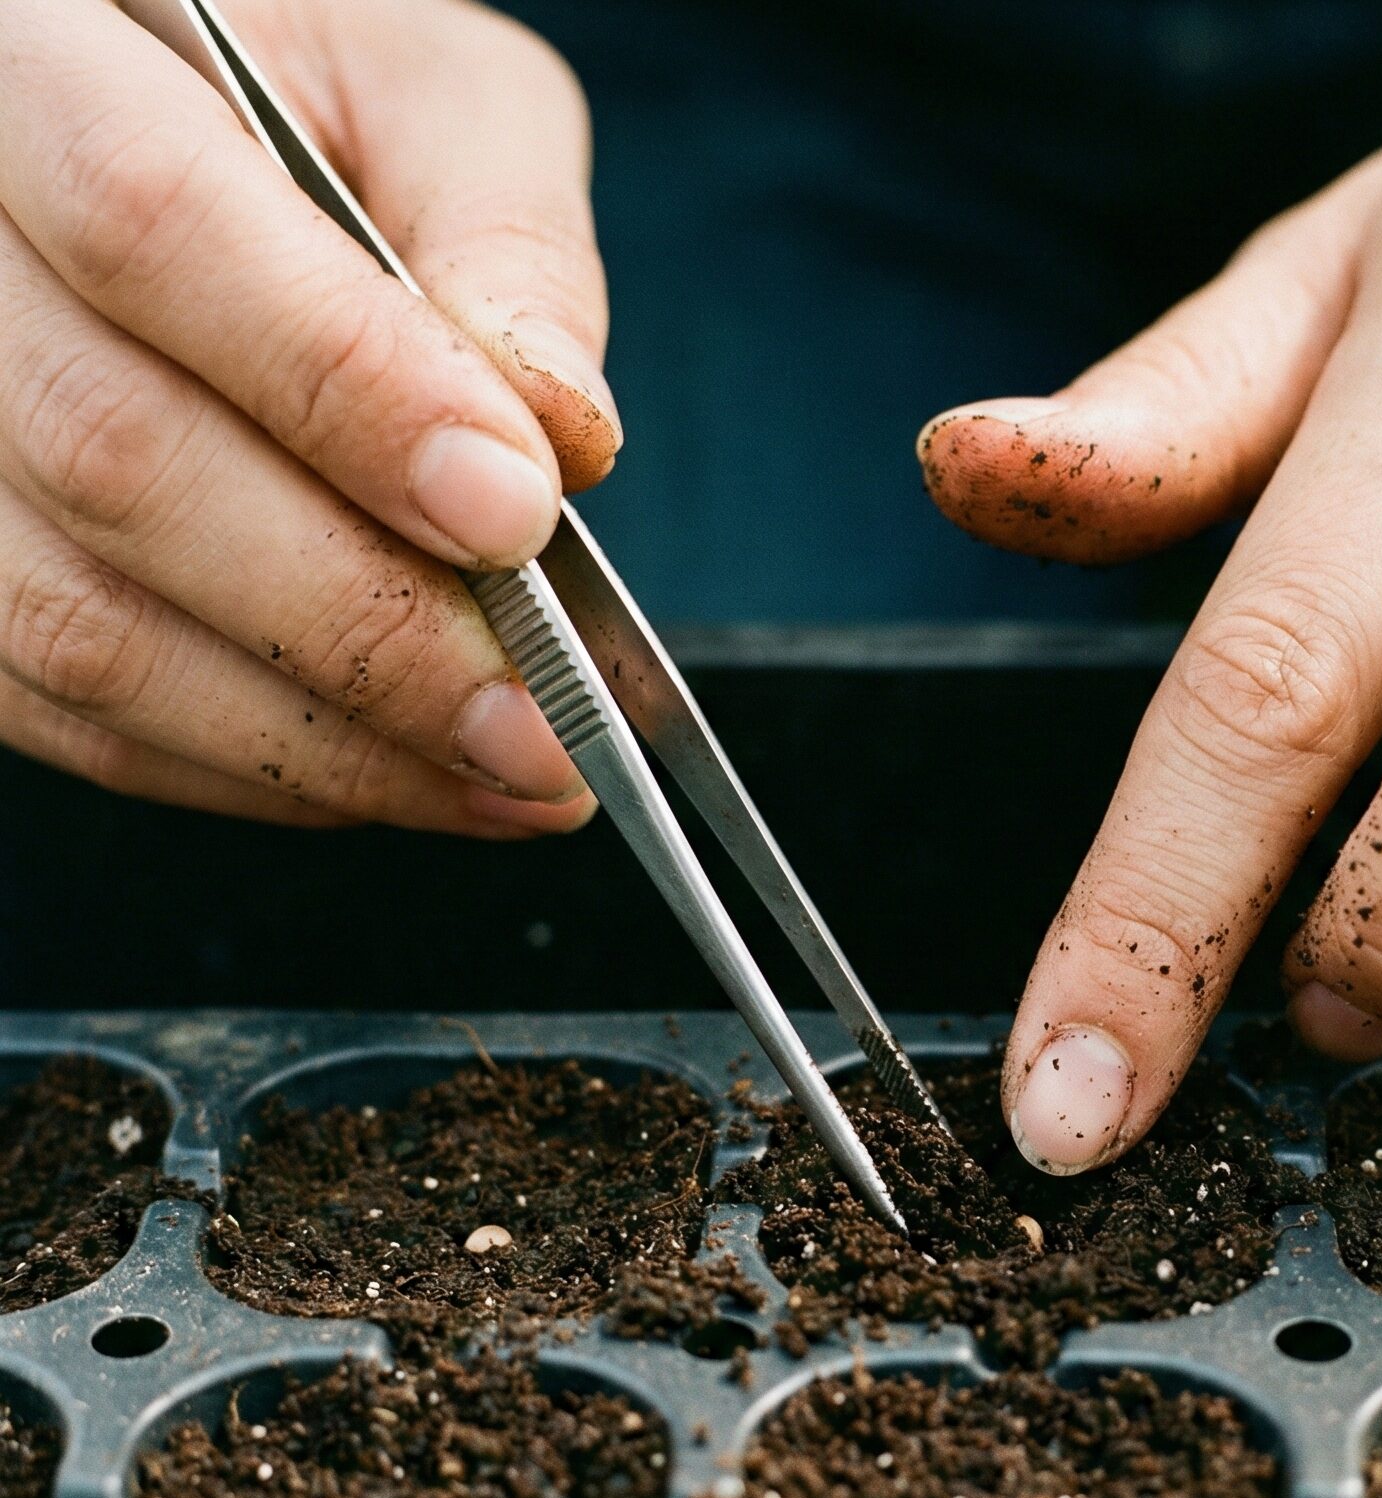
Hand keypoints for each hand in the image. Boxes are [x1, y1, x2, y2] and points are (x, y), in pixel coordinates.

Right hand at [0, 0, 616, 831]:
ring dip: (325, 742)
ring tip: (510, 771)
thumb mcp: (426, 96)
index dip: (347, 392)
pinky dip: (258, 771)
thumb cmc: (307, 97)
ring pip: (77, 626)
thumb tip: (557, 436)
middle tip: (546, 719)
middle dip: (365, 628)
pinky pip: (72, 713)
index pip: (153, 226)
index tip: (515, 516)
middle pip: (112, 460)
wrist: (173, 129)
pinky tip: (401, 769)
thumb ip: (501, 242)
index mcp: (36, 61)